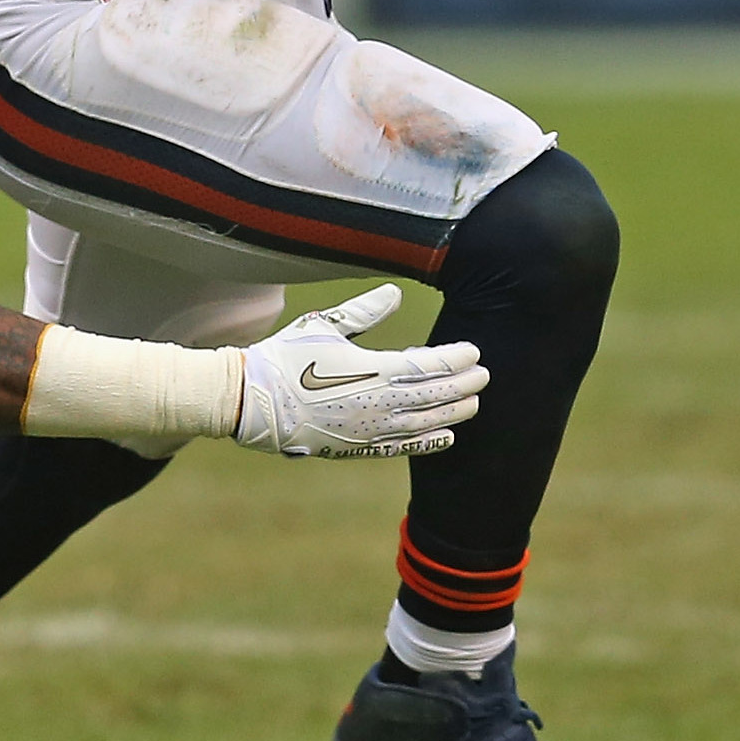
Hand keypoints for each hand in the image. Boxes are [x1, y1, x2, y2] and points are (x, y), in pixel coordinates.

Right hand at [233, 284, 485, 458]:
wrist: (255, 401)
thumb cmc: (286, 357)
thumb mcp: (323, 325)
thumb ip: (363, 312)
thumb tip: (396, 294)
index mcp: (373, 368)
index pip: (429, 364)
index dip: (456, 358)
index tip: (474, 350)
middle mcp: (379, 402)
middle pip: (435, 394)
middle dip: (463, 384)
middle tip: (485, 375)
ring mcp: (371, 428)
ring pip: (426, 422)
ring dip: (454, 412)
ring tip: (473, 404)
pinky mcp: (359, 446)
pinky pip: (404, 447)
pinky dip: (429, 442)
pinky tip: (447, 437)